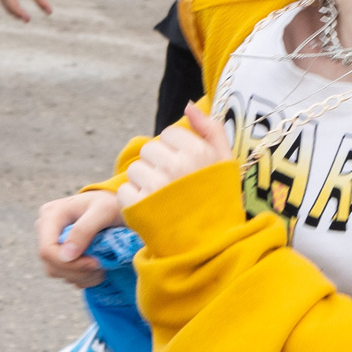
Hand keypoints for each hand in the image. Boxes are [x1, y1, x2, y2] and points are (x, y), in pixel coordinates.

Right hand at [37, 191, 119, 286]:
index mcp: (51, 215)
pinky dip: (84, 278)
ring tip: (101, 263)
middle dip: (79, 271)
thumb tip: (66, 256)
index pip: (47, 250)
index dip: (69, 263)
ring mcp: (52, 243)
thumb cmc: (111, 204)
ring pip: (58, 273)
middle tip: (101, 264)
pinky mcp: (59, 254)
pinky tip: (97, 267)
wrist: (116, 206)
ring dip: (83, 276)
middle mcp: (46, 229)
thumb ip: (84, 230)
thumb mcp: (103, 211)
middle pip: (51, 265)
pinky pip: (65, 276)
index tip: (95, 263)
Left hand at [117, 105, 233, 206]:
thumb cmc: (219, 202)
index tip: (186, 170)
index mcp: (198, 151)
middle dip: (158, 165)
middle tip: (174, 187)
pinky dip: (134, 201)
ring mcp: (156, 186)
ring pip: (135, 169)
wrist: (211, 246)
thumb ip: (211, 129)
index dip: (176, 151)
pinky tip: (152, 211)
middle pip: (149, 150)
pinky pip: (125, 190)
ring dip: (145, 182)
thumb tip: (188, 104)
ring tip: (163, 200)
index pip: (169, 134)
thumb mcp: (226, 163)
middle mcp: (176, 165)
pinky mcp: (139, 206)